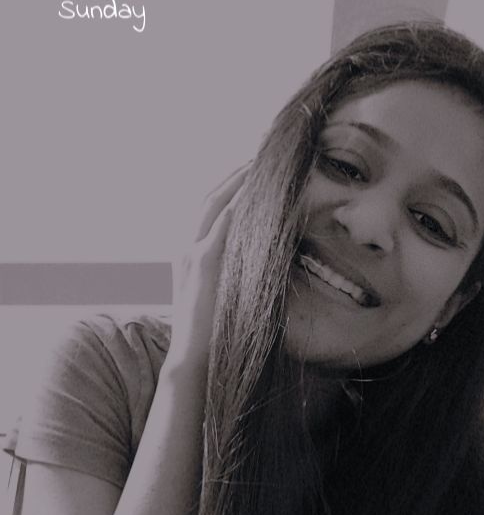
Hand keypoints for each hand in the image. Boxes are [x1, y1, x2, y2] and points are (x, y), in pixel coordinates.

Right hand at [166, 164, 249, 372]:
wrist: (192, 362)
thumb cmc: (214, 337)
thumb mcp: (223, 298)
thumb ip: (235, 276)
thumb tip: (267, 263)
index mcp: (189, 256)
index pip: (208, 210)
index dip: (229, 187)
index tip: (251, 169)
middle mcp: (186, 249)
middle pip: (210, 198)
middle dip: (235, 173)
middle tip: (260, 153)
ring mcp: (192, 254)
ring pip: (215, 203)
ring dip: (238, 179)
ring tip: (262, 160)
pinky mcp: (204, 263)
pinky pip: (223, 223)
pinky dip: (239, 202)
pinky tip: (256, 188)